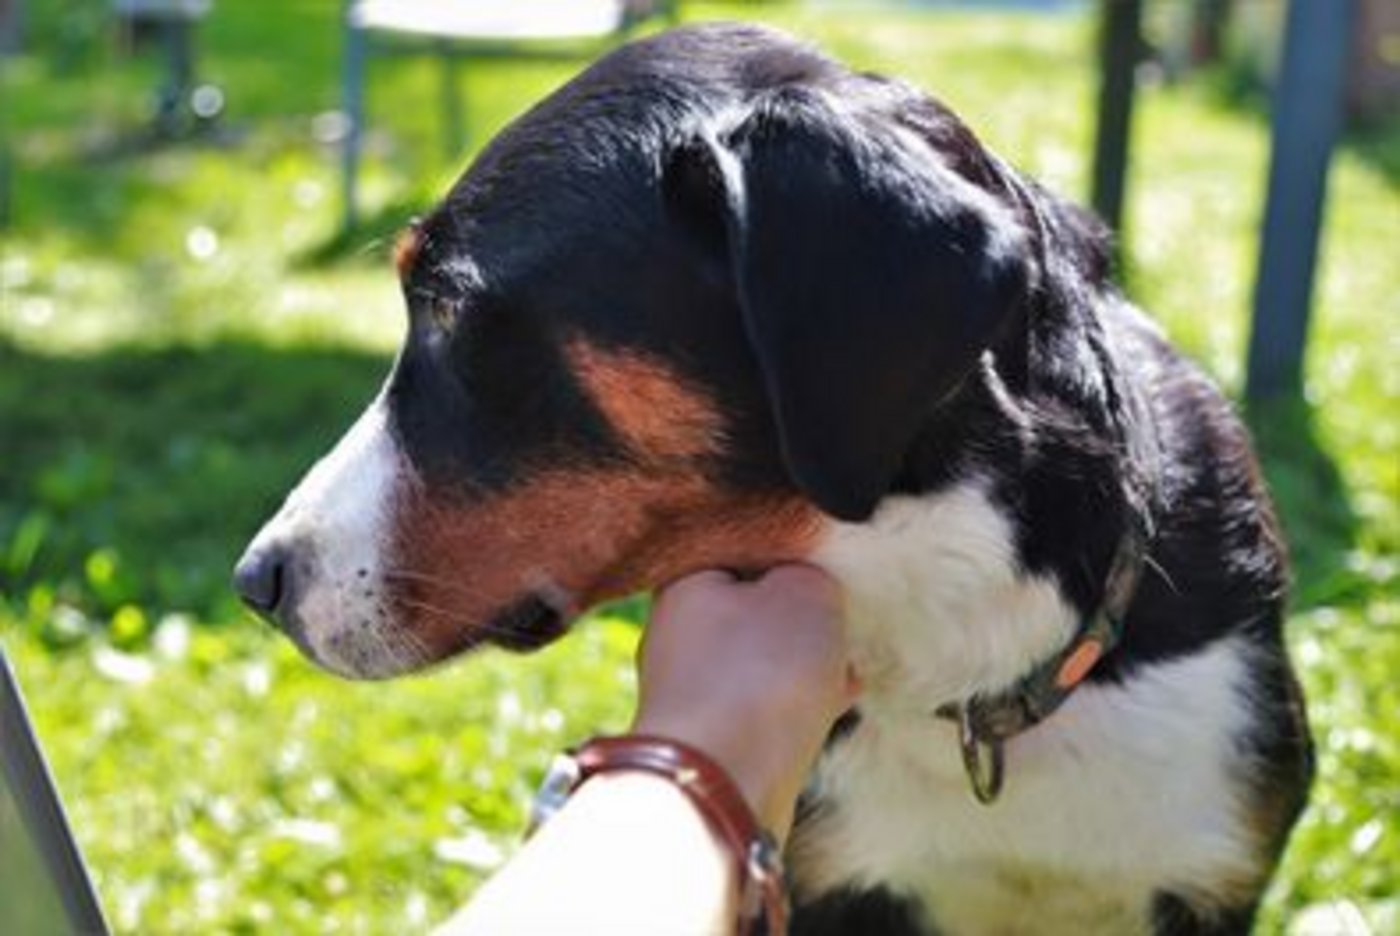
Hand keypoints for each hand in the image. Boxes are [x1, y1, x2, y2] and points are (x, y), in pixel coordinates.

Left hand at [632, 564, 856, 842]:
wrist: (723, 783)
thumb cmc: (759, 675)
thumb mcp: (806, 593)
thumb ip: (810, 575)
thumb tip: (807, 587)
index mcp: (685, 582)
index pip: (740, 549)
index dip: (789, 555)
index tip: (825, 569)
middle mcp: (673, 634)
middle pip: (747, 609)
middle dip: (797, 617)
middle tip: (838, 620)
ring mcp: (687, 690)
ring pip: (756, 660)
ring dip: (801, 663)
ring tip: (844, 665)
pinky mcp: (708, 737)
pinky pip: (758, 705)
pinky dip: (794, 702)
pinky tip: (834, 702)